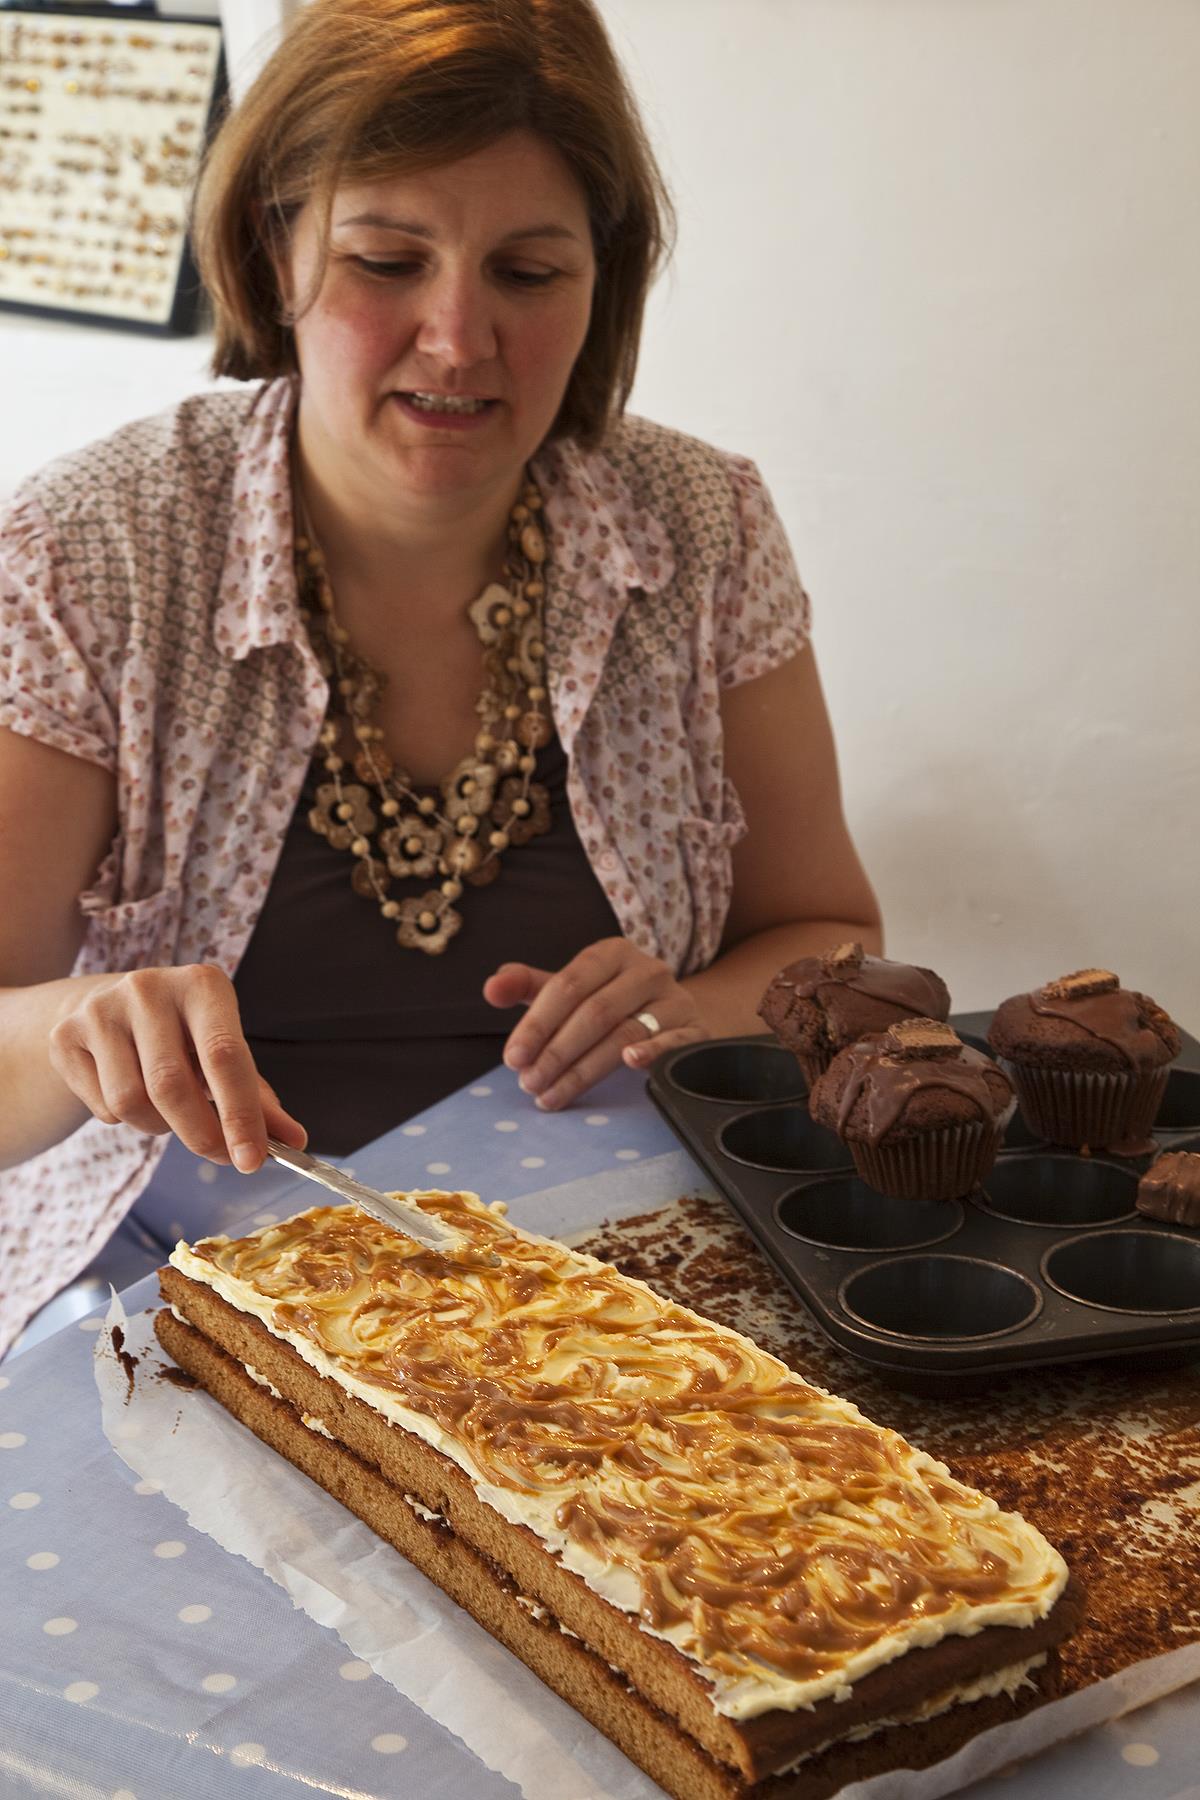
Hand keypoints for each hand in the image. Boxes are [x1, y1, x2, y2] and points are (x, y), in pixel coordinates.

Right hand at [47, 964, 306, 1171]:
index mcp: (202, 984)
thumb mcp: (223, 1053)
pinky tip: (130, 1091)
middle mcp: (149, 988)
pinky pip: (102, 1107)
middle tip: (220, 1156)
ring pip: (131, 1102)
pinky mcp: (65, 1036)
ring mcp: (101, 1009)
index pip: (224, 1056)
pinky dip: (124, 1119)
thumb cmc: (183, 1036)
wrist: (106, 1006)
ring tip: (168, 1112)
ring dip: (158, 1127)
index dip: (240, 1114)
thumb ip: (258, 1098)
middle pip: (172, 1085)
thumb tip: (294, 1142)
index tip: (253, 1161)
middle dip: (201, 1135)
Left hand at [482, 937, 707, 1110]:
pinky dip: (654, 1052)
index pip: (568, 985)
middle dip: (556, 1052)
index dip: (537, 1023)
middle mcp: (647, 970)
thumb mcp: (567, 989)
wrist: (674, 1013)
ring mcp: (676, 999)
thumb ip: (527, 986)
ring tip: (552, 1094)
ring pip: (626, 1034)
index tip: (512, 1057)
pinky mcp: (697, 1029)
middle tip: (529, 1084)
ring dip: (585, 1069)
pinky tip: (630, 1065)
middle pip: (595, 1012)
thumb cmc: (609, 1000)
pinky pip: (676, 1041)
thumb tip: (491, 988)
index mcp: (611, 953)